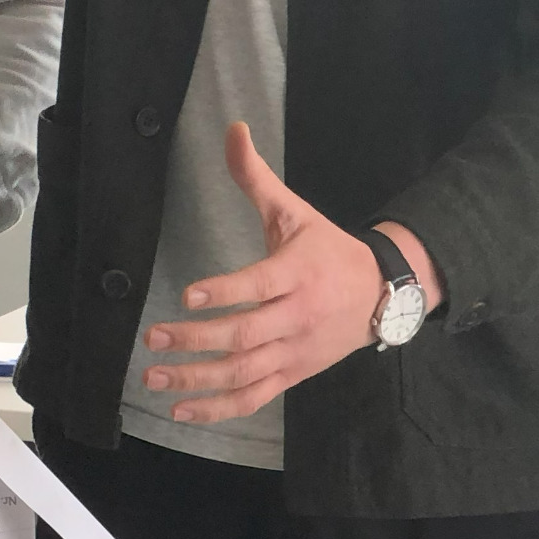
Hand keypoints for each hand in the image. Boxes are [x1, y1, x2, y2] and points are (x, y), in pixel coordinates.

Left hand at [137, 122, 445, 423]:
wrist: (384, 294)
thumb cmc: (327, 250)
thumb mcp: (295, 212)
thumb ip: (256, 178)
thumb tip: (233, 129)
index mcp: (297, 273)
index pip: (258, 285)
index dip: (224, 292)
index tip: (188, 295)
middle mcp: (297, 316)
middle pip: (246, 334)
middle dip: (198, 340)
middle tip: (154, 338)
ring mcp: (295, 350)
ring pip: (245, 371)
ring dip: (198, 380)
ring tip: (154, 376)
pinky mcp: (293, 374)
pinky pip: (255, 396)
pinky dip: (219, 408)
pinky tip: (182, 409)